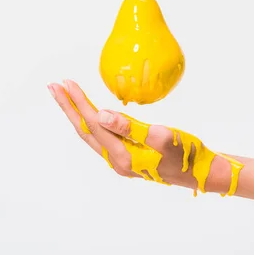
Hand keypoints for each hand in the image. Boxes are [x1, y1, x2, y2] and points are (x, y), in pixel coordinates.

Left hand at [48, 80, 242, 195]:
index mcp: (122, 155)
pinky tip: (88, 113)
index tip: (65, 82)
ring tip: (65, 95)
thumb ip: (130, 127)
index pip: (92, 122)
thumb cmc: (185, 153)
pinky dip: (89, 122)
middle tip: (53, 86)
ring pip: (90, 133)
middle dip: (68, 106)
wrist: (200, 172)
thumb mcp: (162, 136)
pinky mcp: (126, 156)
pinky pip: (100, 136)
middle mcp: (115, 159)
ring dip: (76, 113)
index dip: (78, 101)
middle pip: (84, 128)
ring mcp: (120, 160)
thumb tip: (101, 115)